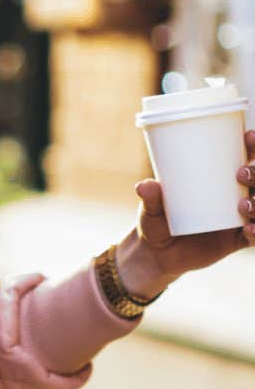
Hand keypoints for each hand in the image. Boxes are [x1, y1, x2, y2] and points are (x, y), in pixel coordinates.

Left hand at [118, 129, 254, 296]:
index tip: (248, 135)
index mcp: (221, 179)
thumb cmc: (156, 220)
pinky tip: (249, 230)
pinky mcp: (236, 240)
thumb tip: (144, 185)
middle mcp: (236, 196)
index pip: (245, 157)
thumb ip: (150, 198)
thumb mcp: (151, 208)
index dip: (253, 146)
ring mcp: (238, 218)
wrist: (157, 254)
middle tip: (241, 173)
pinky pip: (254, 236)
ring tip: (243, 206)